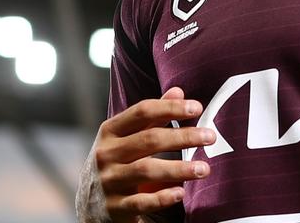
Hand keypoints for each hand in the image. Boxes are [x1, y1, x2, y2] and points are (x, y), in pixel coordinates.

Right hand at [76, 87, 215, 222]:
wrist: (89, 203)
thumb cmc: (115, 161)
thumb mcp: (126, 136)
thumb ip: (152, 115)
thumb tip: (178, 91)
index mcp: (110, 131)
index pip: (142, 112)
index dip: (170, 108)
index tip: (197, 108)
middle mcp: (107, 154)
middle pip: (149, 140)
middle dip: (183, 137)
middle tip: (210, 137)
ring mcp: (109, 181)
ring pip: (146, 171)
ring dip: (179, 169)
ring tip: (204, 169)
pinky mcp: (114, 207)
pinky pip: (141, 202)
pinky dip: (162, 197)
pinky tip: (181, 193)